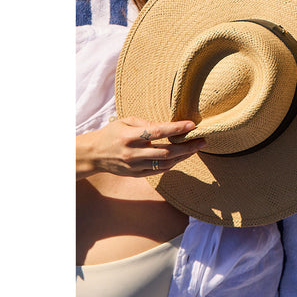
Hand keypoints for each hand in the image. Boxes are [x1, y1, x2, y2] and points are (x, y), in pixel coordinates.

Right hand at [76, 116, 205, 179]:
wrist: (94, 154)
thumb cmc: (112, 133)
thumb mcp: (126, 121)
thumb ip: (146, 123)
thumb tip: (167, 126)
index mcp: (129, 136)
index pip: (157, 132)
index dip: (176, 129)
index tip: (192, 125)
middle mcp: (133, 153)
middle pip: (165, 152)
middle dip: (187, 147)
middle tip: (202, 141)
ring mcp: (134, 166)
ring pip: (164, 163)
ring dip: (183, 157)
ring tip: (196, 148)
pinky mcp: (136, 174)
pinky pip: (158, 171)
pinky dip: (172, 164)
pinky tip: (181, 157)